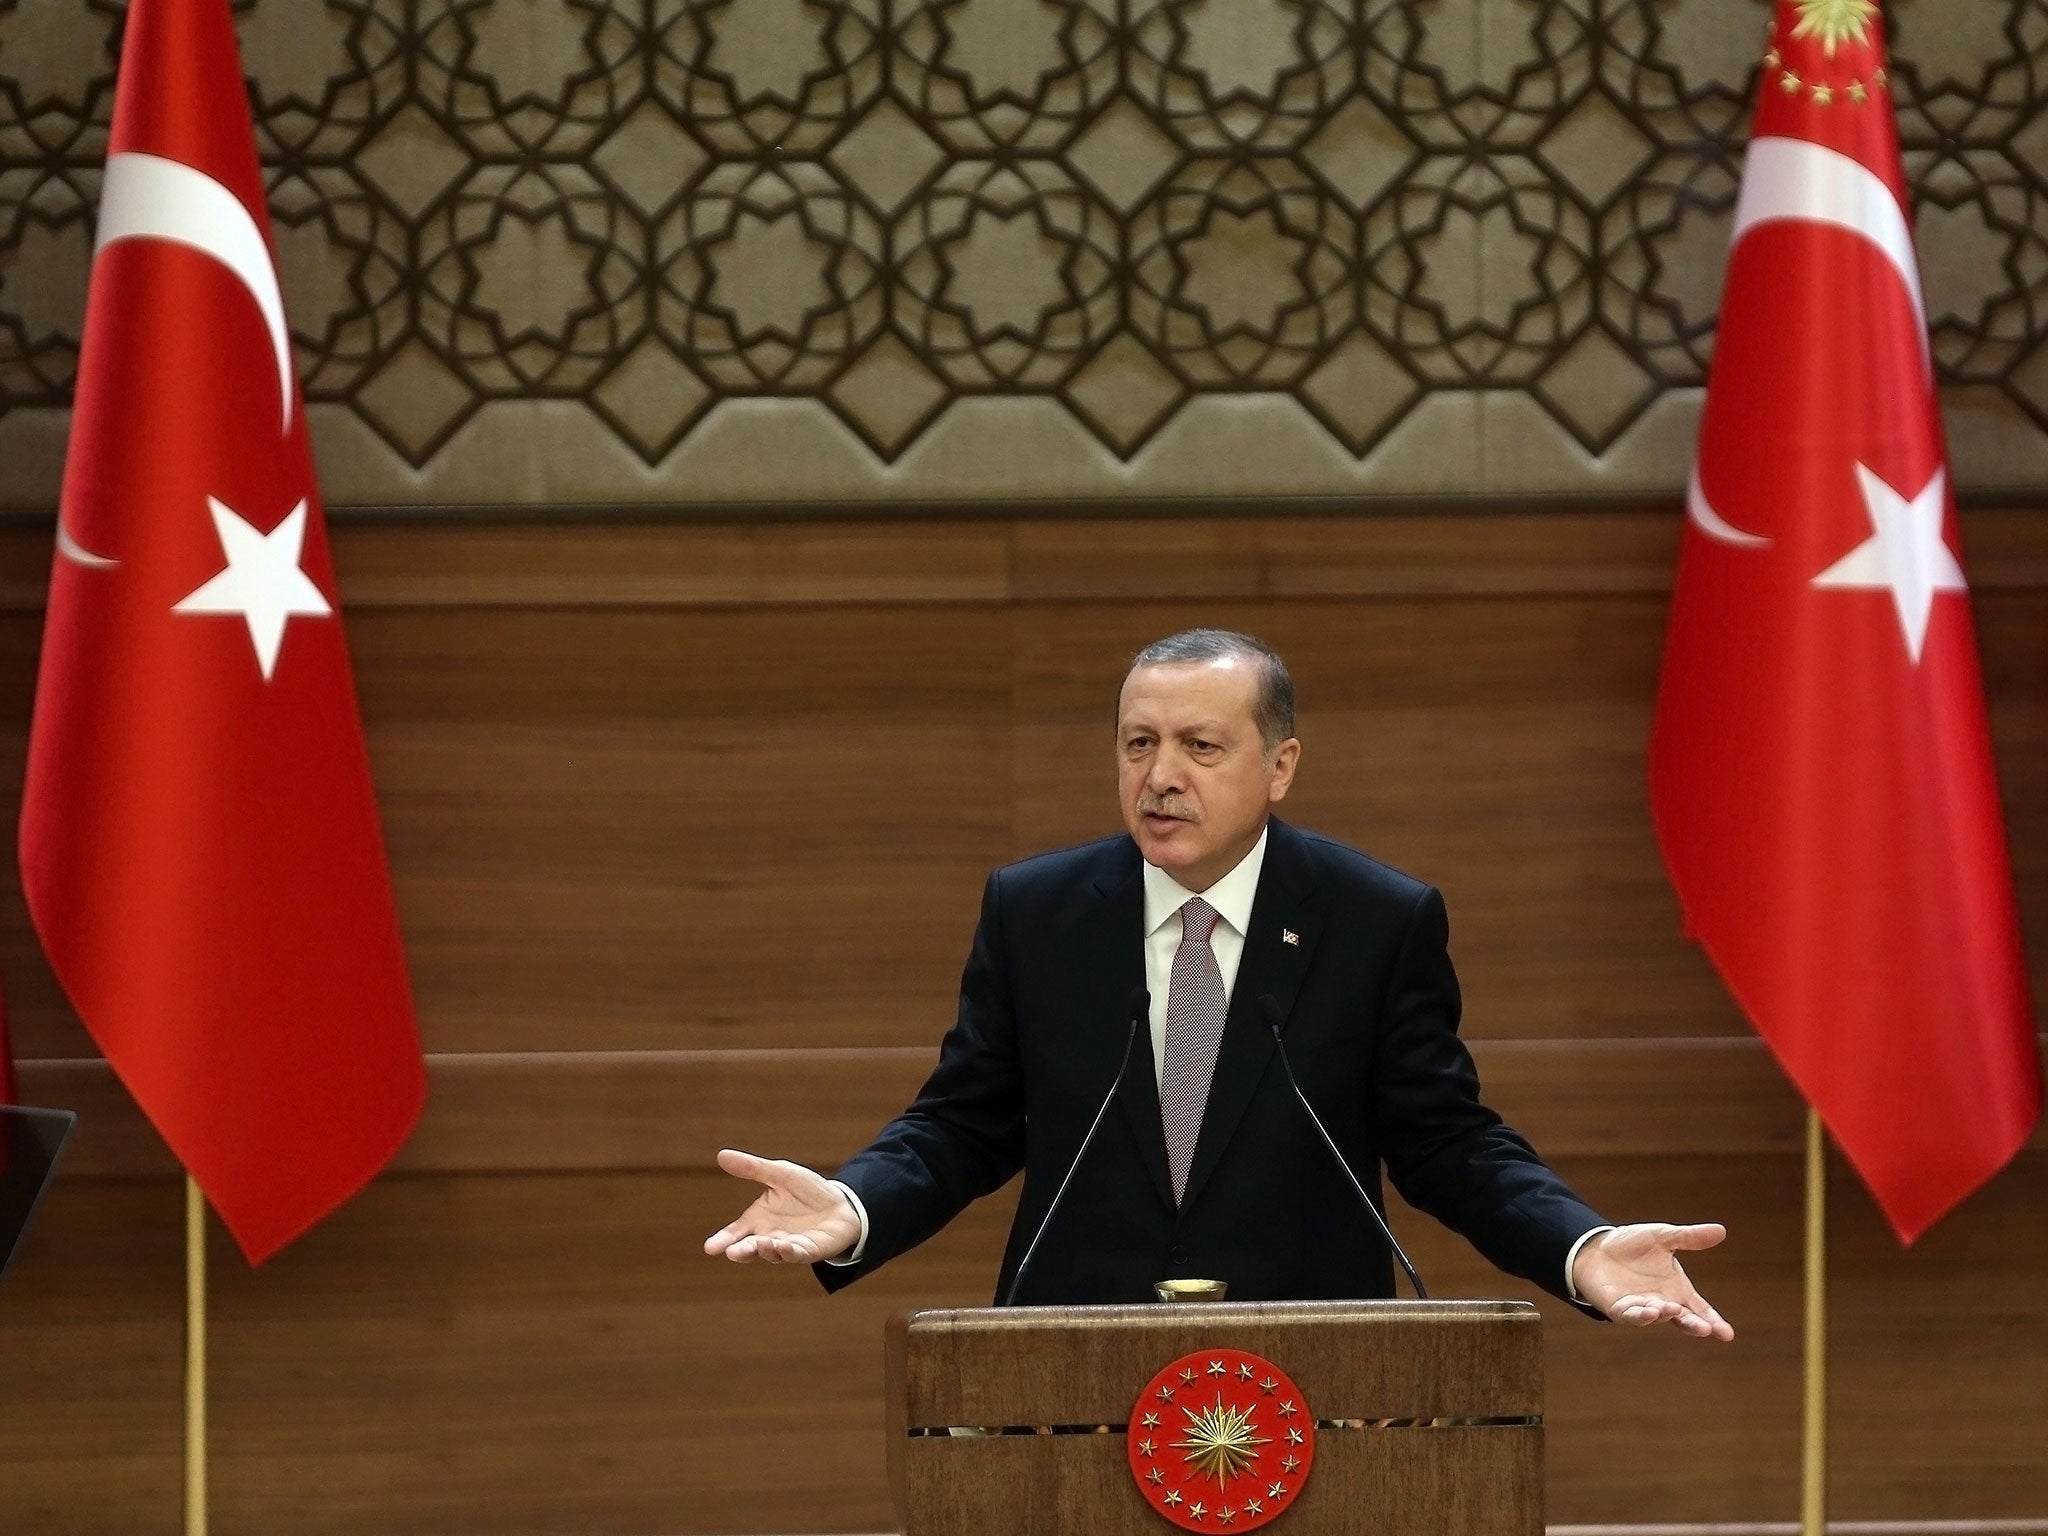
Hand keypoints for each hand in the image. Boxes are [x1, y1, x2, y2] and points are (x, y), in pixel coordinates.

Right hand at [704, 1148, 860, 1264]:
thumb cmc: (807, 1190)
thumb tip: (721, 1155)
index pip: (736, 1232)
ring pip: (773, 1254)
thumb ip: (753, 1169)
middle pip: (750, 1248)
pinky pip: (797, 1254)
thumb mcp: (780, 1174)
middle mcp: (770, 1236)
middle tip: (731, 1252)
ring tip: (762, 1244)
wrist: (841, 1203)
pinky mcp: (808, 1250)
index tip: (711, 1248)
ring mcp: (789, 1246)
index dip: (723, 1240)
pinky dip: (789, 1252)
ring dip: (766, 1251)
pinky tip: (783, 1246)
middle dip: (741, 1251)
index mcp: (758, 1220)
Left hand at [1572, 1223, 1733, 1340]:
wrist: (1597, 1247)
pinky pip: (1632, 1316)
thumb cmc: (1633, 1245)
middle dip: (1694, 1324)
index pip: (1700, 1309)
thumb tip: (1721, 1230)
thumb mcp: (1664, 1238)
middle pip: (1682, 1319)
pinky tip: (1651, 1312)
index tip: (1727, 1335)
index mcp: (1677, 1290)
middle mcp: (1662, 1303)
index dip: (1714, 1321)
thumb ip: (1689, 1238)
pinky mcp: (1619, 1309)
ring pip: (1657, 1317)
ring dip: (1665, 1315)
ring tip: (1674, 1310)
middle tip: (1706, 1329)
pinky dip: (1641, 1316)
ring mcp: (1641, 1307)